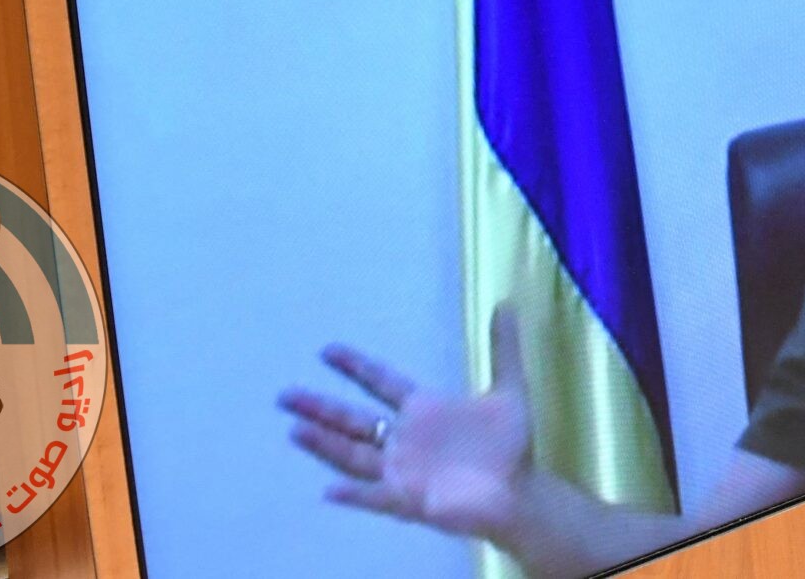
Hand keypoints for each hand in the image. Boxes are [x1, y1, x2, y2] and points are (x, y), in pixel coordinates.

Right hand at [281, 303, 536, 545]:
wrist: (520, 493)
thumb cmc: (510, 446)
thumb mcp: (509, 391)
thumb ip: (504, 349)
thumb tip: (506, 304)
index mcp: (423, 409)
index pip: (382, 382)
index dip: (356, 366)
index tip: (327, 349)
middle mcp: (405, 438)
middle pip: (354, 420)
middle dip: (320, 407)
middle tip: (284, 394)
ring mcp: (403, 470)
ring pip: (354, 456)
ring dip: (325, 445)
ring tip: (295, 430)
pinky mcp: (410, 500)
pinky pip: (376, 497)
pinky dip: (354, 495)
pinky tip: (329, 491)